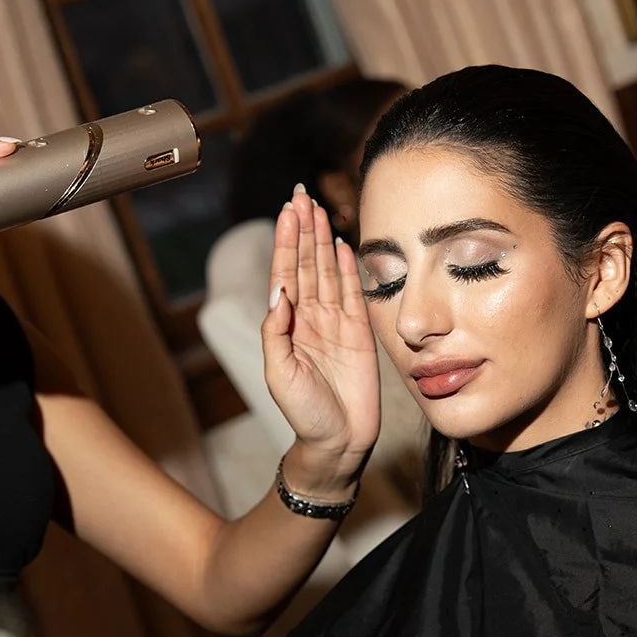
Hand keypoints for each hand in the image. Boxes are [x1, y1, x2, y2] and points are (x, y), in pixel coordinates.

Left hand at [262, 186, 379, 492]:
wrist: (337, 442)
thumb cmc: (303, 413)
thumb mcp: (278, 373)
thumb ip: (275, 331)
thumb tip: (280, 291)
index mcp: (288, 325)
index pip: (285, 273)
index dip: (286, 240)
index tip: (287, 210)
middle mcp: (312, 318)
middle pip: (307, 264)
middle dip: (303, 229)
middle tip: (301, 195)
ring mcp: (337, 325)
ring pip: (329, 273)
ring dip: (323, 241)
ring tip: (319, 210)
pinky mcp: (360, 335)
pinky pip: (355, 295)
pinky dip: (350, 268)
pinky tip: (344, 245)